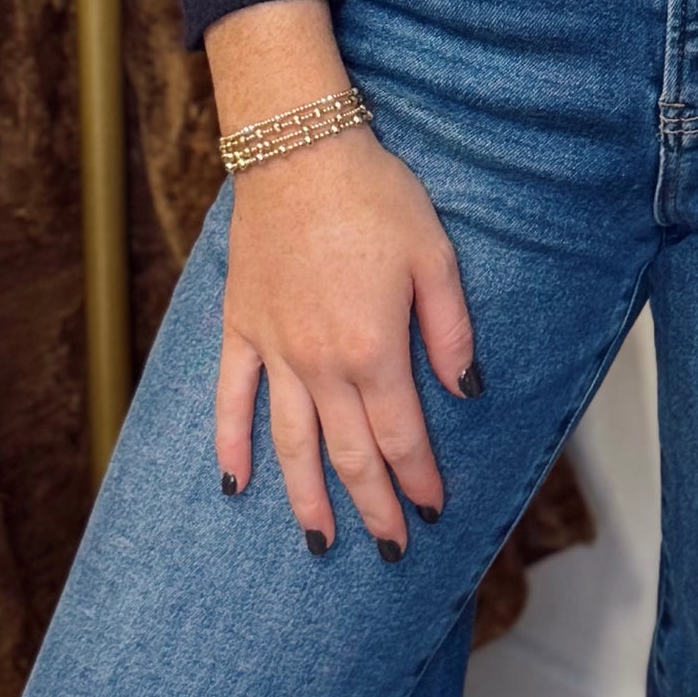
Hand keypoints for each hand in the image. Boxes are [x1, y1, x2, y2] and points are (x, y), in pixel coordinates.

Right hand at [214, 121, 477, 557]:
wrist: (297, 149)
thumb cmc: (374, 196)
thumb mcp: (434, 255)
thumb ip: (450, 331)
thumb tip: (466, 390)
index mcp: (373, 350)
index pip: (401, 436)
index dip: (418, 478)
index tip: (433, 508)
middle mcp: (321, 364)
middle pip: (349, 454)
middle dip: (373, 507)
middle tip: (391, 547)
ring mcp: (275, 350)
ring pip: (291, 444)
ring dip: (307, 499)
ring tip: (321, 543)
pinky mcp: (241, 328)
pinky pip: (232, 399)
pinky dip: (230, 446)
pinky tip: (235, 485)